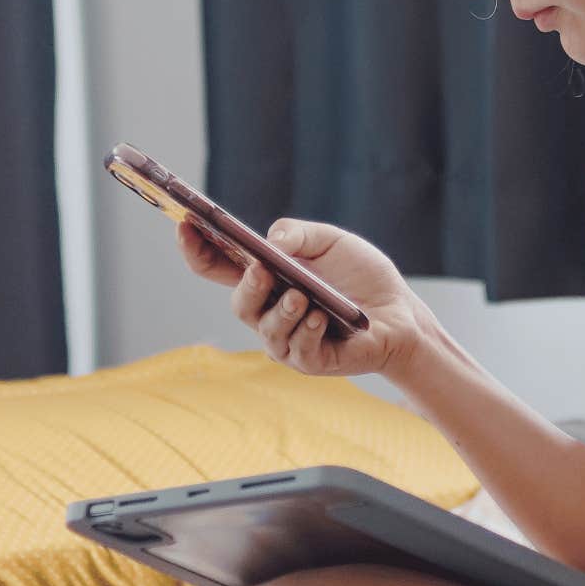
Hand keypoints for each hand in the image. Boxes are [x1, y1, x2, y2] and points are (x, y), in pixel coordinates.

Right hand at [175, 217, 433, 381]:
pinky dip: (307, 331)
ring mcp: (287, 339)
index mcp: (265, 278)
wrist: (400, 312)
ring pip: (266, 330)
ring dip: (281, 311)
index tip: (184, 225)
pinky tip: (320, 317)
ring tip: (300, 296)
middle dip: (248, 287)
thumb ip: (300, 235)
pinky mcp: (311, 360)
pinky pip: (298, 350)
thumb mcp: (331, 242)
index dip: (197, 248)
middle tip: (262, 271)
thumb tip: (270, 241)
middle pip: (240, 303)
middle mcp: (268, 311)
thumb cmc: (360, 276)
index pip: (218, 266)